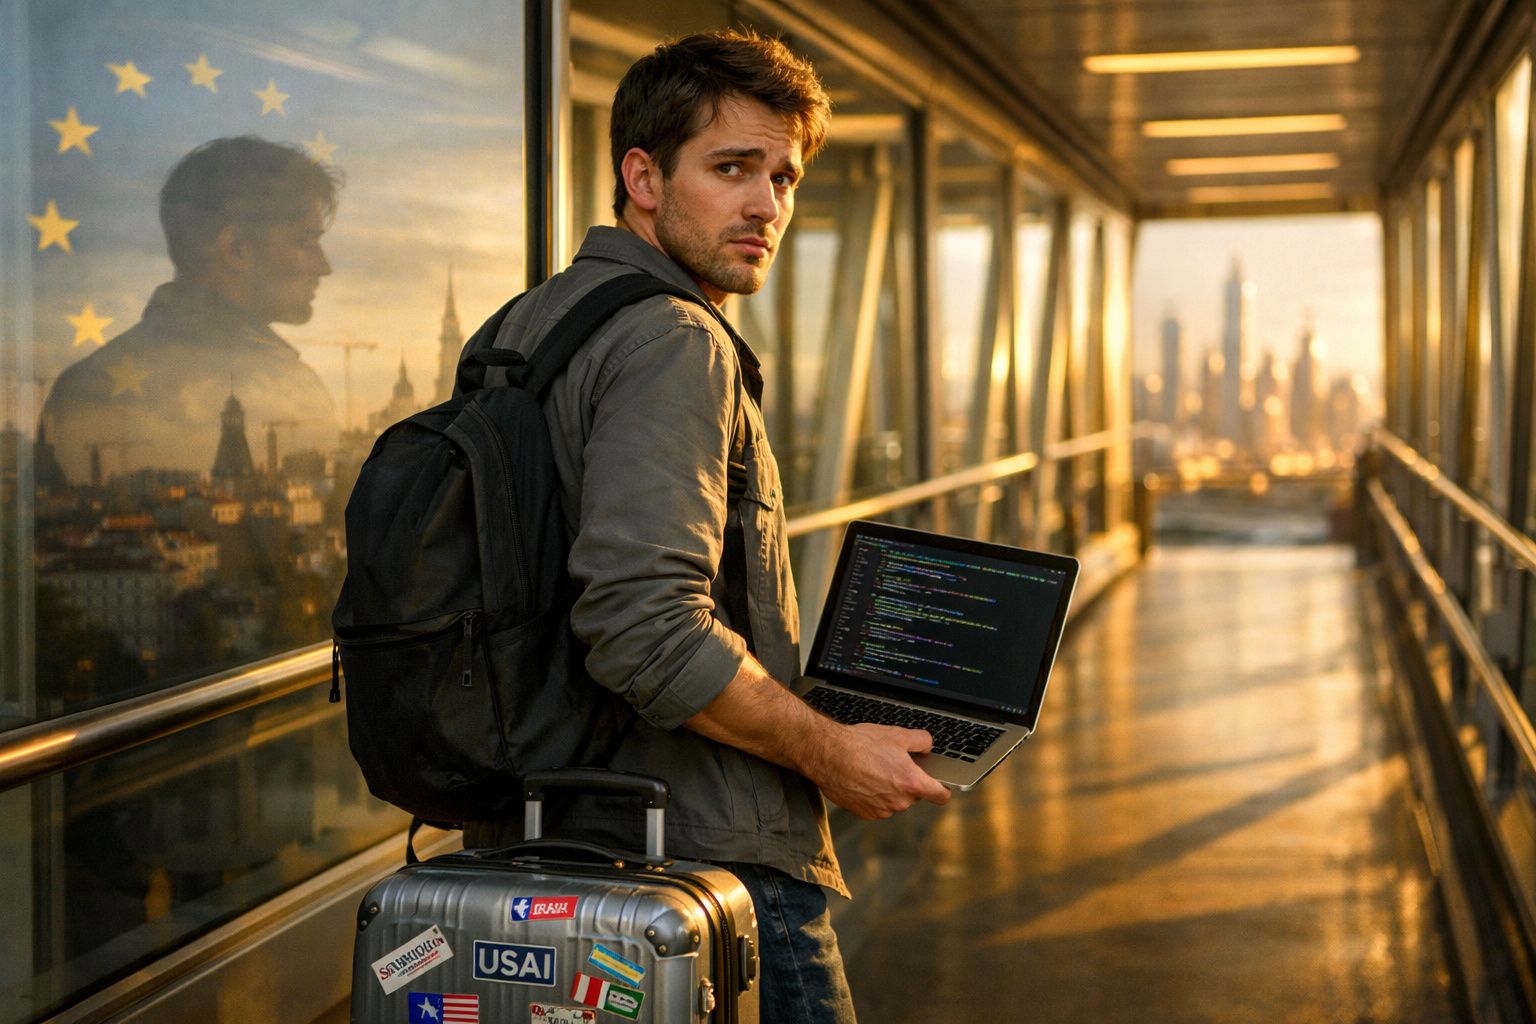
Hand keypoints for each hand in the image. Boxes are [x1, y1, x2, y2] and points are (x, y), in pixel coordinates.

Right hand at [809, 723, 951, 819]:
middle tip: (895, 764)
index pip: (941, 796)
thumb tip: (928, 745)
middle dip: (909, 782)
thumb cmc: (860, 745)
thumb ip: (922, 741)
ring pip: (895, 801)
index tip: (939, 783)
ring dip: (890, 789)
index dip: (943, 788)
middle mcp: (900, 802)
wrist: (828, 755)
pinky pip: (878, 806)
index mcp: (912, 783)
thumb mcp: (897, 734)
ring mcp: (882, 810)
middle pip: (915, 796)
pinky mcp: (865, 814)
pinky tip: (863, 779)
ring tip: (874, 769)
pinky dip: (874, 796)